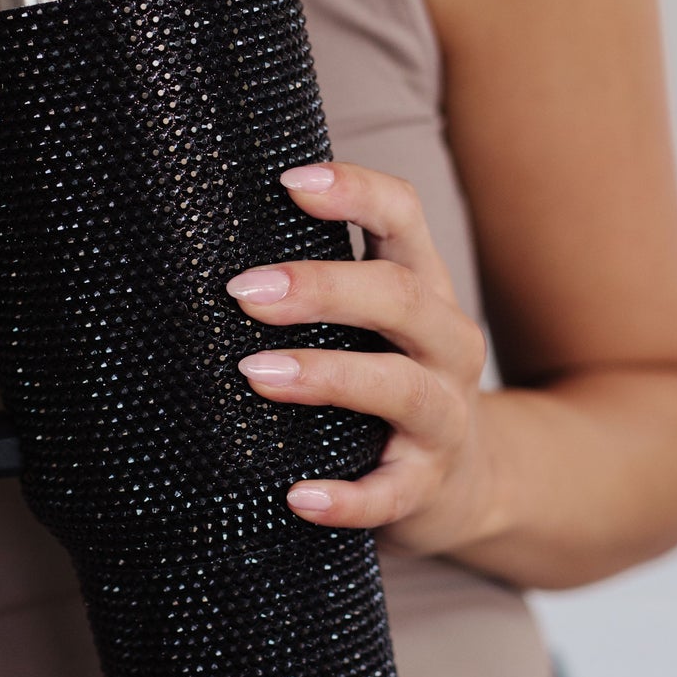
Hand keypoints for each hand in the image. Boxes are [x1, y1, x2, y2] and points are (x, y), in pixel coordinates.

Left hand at [226, 162, 490, 555]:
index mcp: (425, 287)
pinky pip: (390, 493)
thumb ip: (325, 279)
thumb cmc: (391, 378)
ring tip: (256, 374)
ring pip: (400, 387)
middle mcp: (446, 343)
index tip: (290, 180)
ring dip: (326, 377)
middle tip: (244, 292)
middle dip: (321, 288)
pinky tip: (299, 497)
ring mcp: (444, 417)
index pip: (403, 216)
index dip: (354, 191)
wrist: (471, 484)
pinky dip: (347, 496)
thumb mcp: (378, 322)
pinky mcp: (427, 486)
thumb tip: (206, 230)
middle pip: (399, 297)